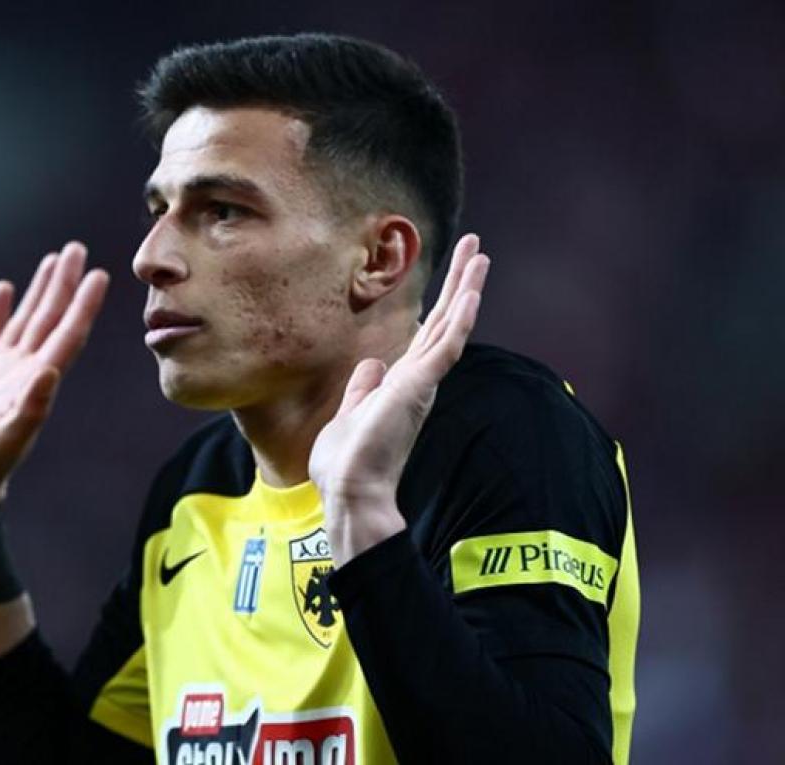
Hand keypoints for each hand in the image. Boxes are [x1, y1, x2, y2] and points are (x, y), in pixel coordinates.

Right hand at [0, 242, 109, 519]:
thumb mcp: (1, 442)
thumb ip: (27, 410)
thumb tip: (49, 372)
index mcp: (35, 385)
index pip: (66, 337)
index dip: (82, 306)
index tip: (99, 275)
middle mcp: (24, 373)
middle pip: (50, 319)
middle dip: (64, 284)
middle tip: (77, 248)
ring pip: (24, 321)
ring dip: (39, 291)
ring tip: (53, 259)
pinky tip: (5, 289)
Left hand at [309, 234, 489, 561]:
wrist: (350, 491)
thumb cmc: (348, 464)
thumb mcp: (350, 415)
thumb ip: (364, 388)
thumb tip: (372, 363)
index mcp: (402, 384)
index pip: (427, 335)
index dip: (442, 305)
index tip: (454, 277)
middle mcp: (418, 380)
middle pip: (445, 321)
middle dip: (460, 283)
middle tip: (477, 247)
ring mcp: (421, 383)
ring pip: (451, 326)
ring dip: (466, 289)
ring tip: (482, 254)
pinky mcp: (418, 388)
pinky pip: (445, 348)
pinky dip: (460, 321)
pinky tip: (471, 293)